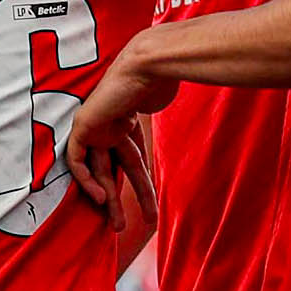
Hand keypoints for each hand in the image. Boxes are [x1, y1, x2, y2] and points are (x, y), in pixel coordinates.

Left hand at [63, 39, 179, 218]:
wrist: (149, 63)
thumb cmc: (166, 75)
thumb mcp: (176, 101)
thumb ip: (181, 108)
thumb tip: (213, 89)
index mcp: (127, 120)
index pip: (131, 158)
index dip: (140, 184)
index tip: (150, 206)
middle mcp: (110, 125)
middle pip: (115, 169)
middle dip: (122, 199)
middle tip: (125, 227)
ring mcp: (95, 125)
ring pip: (98, 170)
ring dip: (108, 199)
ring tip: (118, 226)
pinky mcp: (83, 126)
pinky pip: (77, 160)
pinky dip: (87, 180)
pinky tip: (103, 197)